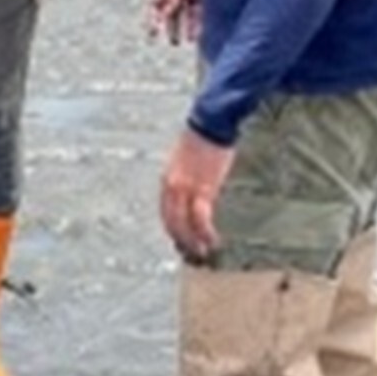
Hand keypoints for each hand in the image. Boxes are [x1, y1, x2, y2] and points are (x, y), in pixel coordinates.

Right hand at [147, 0, 203, 43]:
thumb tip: (166, 13)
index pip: (157, 3)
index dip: (153, 19)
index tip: (153, 33)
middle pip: (172, 10)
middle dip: (171, 26)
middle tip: (174, 41)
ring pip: (188, 12)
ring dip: (187, 26)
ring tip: (189, 39)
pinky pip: (202, 10)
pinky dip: (200, 21)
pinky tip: (201, 32)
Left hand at [160, 125, 232, 261]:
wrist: (210, 123)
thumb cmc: (202, 137)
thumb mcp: (184, 159)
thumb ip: (184, 177)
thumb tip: (191, 189)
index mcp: (166, 178)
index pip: (164, 211)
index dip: (172, 228)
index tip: (181, 240)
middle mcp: (171, 186)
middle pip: (170, 222)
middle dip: (180, 240)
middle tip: (191, 252)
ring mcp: (185, 188)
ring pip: (183, 224)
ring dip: (192, 241)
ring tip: (202, 252)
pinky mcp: (202, 188)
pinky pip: (200, 218)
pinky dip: (205, 232)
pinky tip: (212, 240)